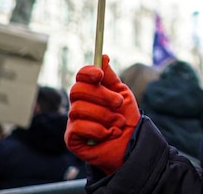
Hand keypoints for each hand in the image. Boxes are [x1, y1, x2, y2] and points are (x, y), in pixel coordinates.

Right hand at [65, 55, 140, 174]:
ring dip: (104, 116)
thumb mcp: (123, 94)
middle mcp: (79, 104)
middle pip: (77, 90)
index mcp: (90, 91)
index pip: (81, 76)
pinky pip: (78, 126)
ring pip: (78, 109)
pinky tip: (108, 134)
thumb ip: (111, 78)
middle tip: (118, 102)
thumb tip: (103, 57)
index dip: (87, 73)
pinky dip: (97, 130)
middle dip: (101, 95)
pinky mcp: (71, 138)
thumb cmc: (126, 119)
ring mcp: (73, 121)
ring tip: (118, 123)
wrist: (131, 145)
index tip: (99, 75)